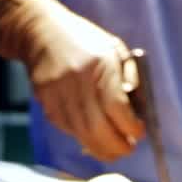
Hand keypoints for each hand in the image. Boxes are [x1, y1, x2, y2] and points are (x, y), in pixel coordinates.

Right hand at [0, 0, 142, 161]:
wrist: (42, 32)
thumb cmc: (86, 40)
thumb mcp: (116, 49)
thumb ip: (131, 78)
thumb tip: (138, 113)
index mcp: (100, 62)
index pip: (116, 106)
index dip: (130, 126)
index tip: (140, 132)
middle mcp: (77, 79)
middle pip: (97, 127)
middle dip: (117, 146)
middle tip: (128, 148)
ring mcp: (57, 93)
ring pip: (81, 134)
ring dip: (101, 149)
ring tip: (113, 149)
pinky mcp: (45, 103)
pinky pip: (67, 129)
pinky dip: (83, 137)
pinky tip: (92, 134)